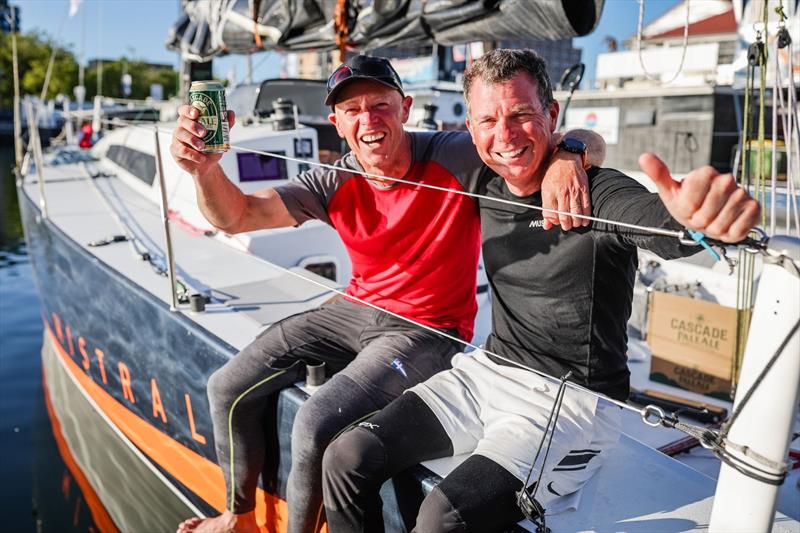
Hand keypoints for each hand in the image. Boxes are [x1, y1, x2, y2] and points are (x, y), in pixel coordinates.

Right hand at [170, 105, 234, 175]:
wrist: (208, 165)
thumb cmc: (211, 148)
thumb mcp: (220, 136)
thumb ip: (225, 124)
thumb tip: (230, 113)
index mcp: (190, 120)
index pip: (184, 110)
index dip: (188, 110)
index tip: (196, 113)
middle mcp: (182, 127)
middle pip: (182, 121)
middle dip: (193, 126)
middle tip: (204, 133)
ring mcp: (177, 139)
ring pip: (180, 134)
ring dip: (192, 140)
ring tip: (203, 147)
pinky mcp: (176, 151)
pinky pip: (181, 150)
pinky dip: (193, 154)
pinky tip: (201, 158)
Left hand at [540, 150, 590, 230]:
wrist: (566, 159)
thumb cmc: (554, 175)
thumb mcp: (545, 190)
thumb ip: (546, 209)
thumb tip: (547, 225)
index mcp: (549, 192)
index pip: (551, 214)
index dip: (554, 221)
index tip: (556, 222)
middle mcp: (561, 192)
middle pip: (564, 216)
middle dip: (566, 225)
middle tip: (566, 226)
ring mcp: (573, 191)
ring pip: (576, 213)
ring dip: (576, 222)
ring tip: (575, 224)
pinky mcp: (583, 189)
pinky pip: (586, 206)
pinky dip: (586, 216)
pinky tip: (584, 220)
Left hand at [639, 153, 759, 242]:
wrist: (705, 214)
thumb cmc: (688, 203)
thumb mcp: (670, 191)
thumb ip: (658, 174)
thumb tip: (644, 157)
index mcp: (705, 174)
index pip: (691, 198)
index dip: (687, 209)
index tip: (687, 208)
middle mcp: (727, 180)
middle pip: (706, 213)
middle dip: (698, 220)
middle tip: (699, 216)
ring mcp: (742, 194)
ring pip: (721, 223)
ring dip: (712, 228)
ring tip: (711, 221)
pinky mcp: (753, 209)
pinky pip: (737, 230)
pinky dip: (728, 233)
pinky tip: (726, 224)